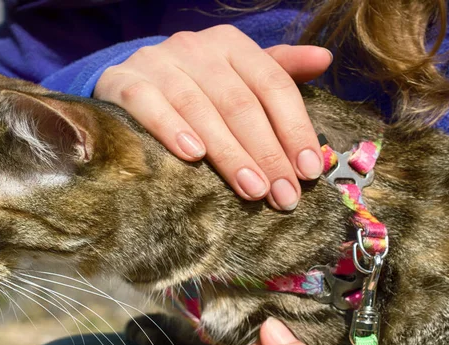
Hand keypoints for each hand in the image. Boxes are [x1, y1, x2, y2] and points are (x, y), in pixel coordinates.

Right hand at [94, 25, 331, 209]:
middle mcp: (196, 47)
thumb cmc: (196, 85)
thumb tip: (324, 59)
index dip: (295, 128)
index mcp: (232, 44)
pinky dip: (171, 128)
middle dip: (267, 152)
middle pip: (240, 103)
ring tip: (252, 190)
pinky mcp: (124, 82)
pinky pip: (149, 104)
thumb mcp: (237, 74)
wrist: (129, 81)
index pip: (273, 85)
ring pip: (200, 108)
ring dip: (229, 152)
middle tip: (284, 195)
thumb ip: (279, 69)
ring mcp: (158, 62)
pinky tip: (192, 155)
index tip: (309, 171)